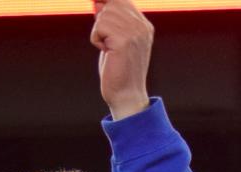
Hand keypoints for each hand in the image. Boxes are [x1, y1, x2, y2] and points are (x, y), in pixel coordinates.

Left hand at [91, 0, 153, 119]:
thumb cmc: (118, 68)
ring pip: (103, 15)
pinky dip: (96, 39)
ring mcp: (135, 33)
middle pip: (111, 4)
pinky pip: (99, 27)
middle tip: (108, 41)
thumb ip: (110, 19)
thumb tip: (97, 2)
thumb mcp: (116, 39)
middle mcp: (142, 27)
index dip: (106, 5)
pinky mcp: (124, 40)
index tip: (99, 10)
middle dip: (102, 21)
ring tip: (109, 49)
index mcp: (144, 25)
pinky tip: (108, 53)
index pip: (121, 1)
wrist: (126, 95)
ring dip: (99, 32)